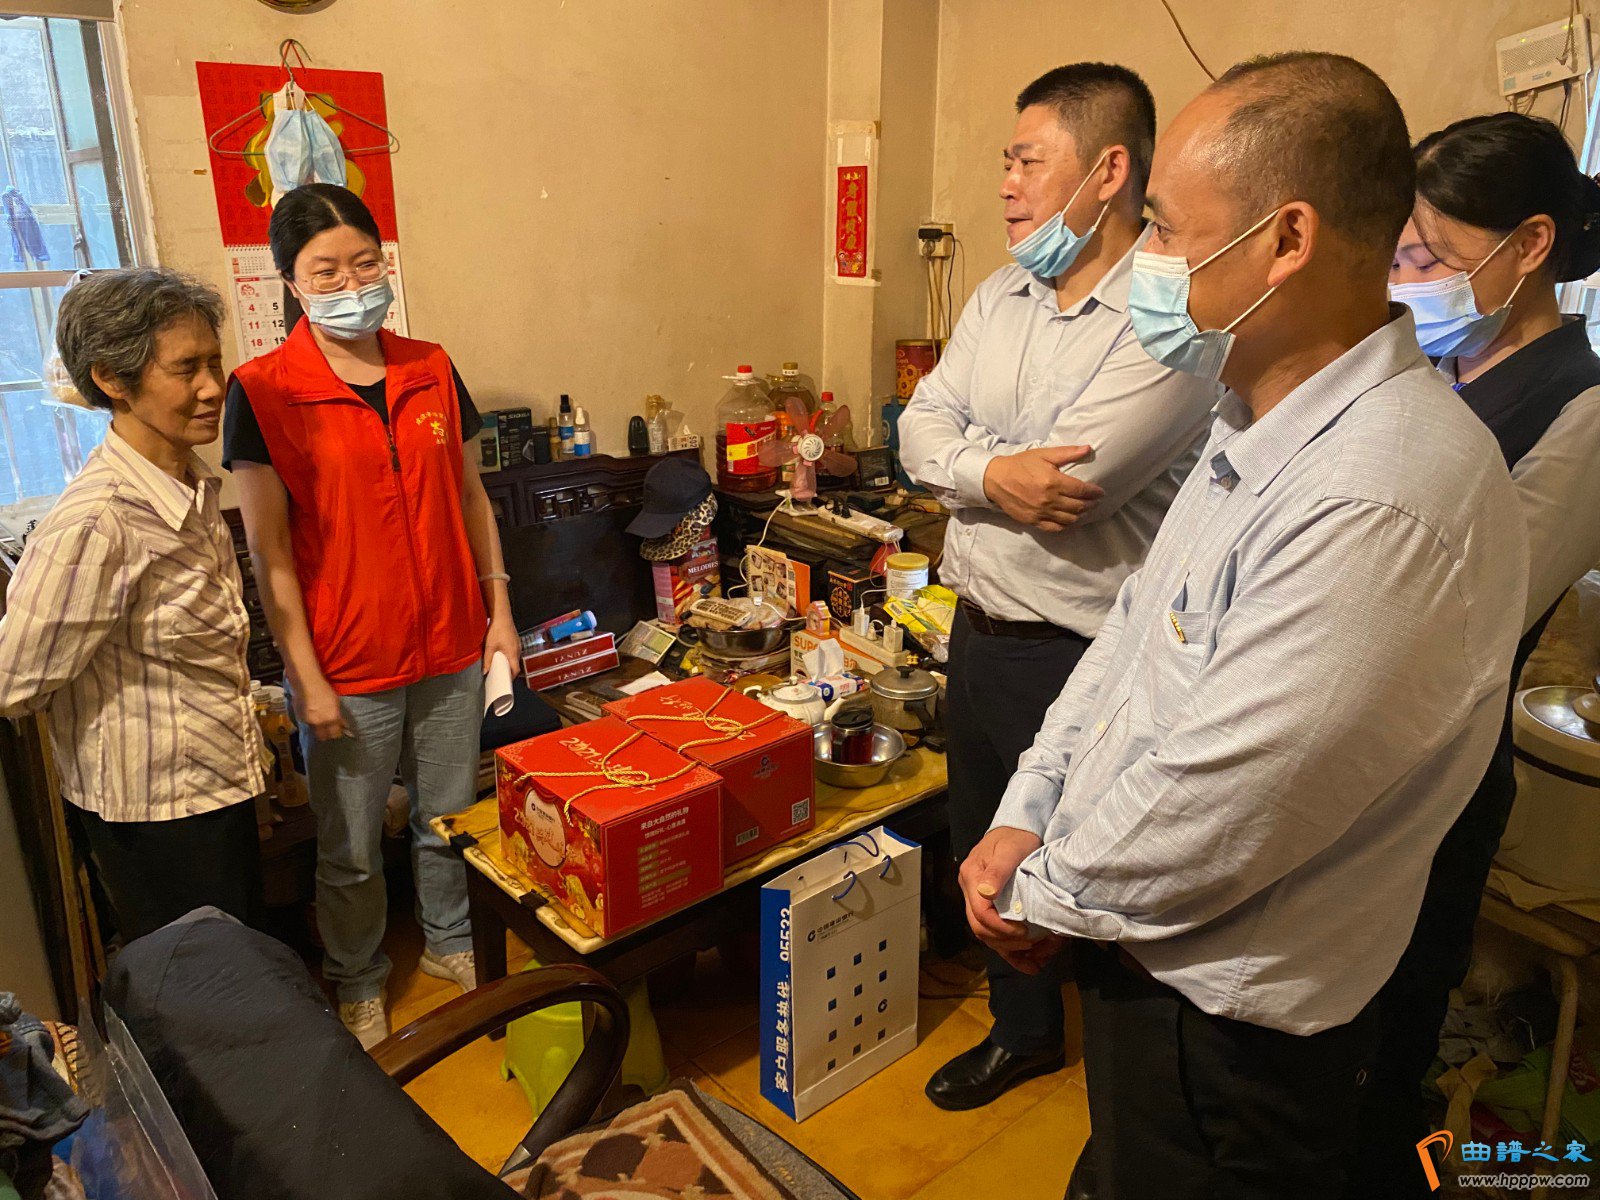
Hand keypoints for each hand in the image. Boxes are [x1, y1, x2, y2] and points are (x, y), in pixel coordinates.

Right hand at [292, 674, 345, 740]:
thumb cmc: (325, 689)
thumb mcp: (336, 702)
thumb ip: (339, 716)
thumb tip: (344, 726)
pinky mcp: (300, 719)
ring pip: (314, 731)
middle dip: (327, 734)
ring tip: (319, 721)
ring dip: (318, 728)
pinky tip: (311, 715)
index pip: (336, 734)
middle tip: (329, 729)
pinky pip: (306, 724)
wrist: (307, 683)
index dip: (337, 733)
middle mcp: (320, 722)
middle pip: (324, 737)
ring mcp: (309, 721)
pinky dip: (310, 722)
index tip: (338, 730)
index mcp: (332, 718)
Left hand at [483, 615, 521, 678]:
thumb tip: (485, 671)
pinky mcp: (515, 640)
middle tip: (499, 673)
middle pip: (515, 664)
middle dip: (508, 670)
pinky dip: (508, 654)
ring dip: (508, 661)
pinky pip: (514, 650)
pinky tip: (501, 652)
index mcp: (513, 653)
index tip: (505, 680)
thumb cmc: (496, 629)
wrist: (501, 615)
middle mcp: (517, 649)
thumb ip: (487, 660)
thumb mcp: (489, 646)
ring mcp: (518, 644)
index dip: (511, 676)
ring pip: (514, 657)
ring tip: (499, 663)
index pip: (516, 670)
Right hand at [959, 827, 1063, 973]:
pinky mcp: (993, 910)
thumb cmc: (1015, 838)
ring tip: (1038, 958)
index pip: (980, 913)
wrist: (1019, 831)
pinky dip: (1014, 952)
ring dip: (1013, 951)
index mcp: (972, 878)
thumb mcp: (1009, 849)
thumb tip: (986, 894)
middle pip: (981, 929)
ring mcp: (980, 903)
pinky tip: (1031, 962)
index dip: (1001, 928)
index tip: (1025, 933)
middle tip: (1033, 944)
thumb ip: (997, 871)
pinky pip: (998, 936)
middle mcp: (971, 893)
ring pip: (989, 938)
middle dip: (1007, 942)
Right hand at [982, 445, 1103, 530]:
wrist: (996, 479)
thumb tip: (1088, 449)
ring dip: (1081, 515)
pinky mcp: (1034, 521)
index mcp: (1053, 482)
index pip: (1082, 490)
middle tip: (1095, 501)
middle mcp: (1049, 500)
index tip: (1100, 492)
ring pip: (1069, 519)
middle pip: (1079, 506)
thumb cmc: (1021, 464)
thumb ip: (1067, 453)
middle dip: (1091, 504)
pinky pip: (1055, 528)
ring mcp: (1041, 512)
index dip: (1094, 492)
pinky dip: (1066, 526)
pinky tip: (1070, 521)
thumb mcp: (1044, 454)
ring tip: (1085, 510)